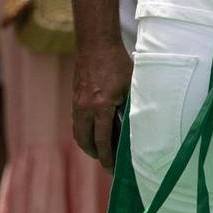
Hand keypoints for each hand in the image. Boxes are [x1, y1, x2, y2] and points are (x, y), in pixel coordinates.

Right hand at [71, 40, 132, 169]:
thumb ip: (131, 105)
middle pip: (85, 141)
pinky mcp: (75, 97)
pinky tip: (95, 129)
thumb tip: (137, 125)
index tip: (112, 168)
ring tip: (99, 148)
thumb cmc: (117, 62)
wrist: (95, 43)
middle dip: (95, 154)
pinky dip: (84, 129)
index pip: (102, 141)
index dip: (107, 158)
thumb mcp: (130, 85)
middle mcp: (85, 108)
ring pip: (78, 132)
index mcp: (101, 106)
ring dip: (87, 143)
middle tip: (107, 160)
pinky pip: (77, 120)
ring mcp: (77, 102)